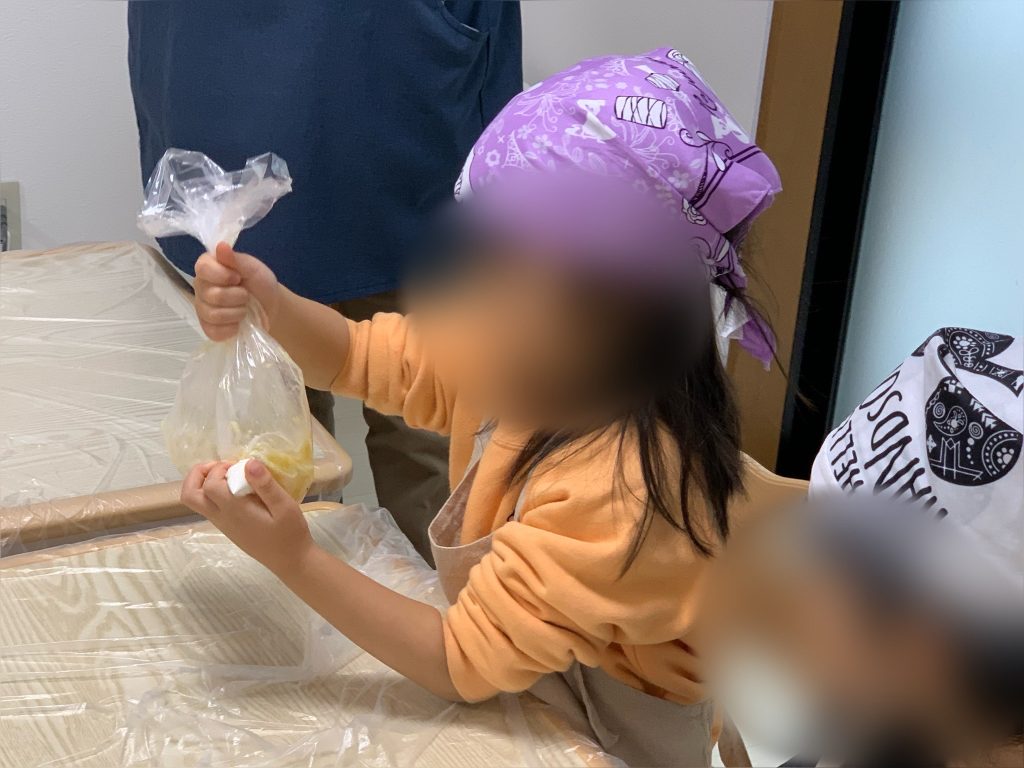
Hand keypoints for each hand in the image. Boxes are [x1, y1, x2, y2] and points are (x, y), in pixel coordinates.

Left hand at [181, 459, 314, 576]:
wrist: (289, 561)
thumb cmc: (289, 533)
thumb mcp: (285, 506)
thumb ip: (266, 485)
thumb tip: (249, 462)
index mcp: (234, 510)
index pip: (210, 485)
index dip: (219, 469)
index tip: (239, 465)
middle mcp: (222, 517)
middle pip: (190, 495)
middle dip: (198, 474)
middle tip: (221, 467)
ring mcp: (222, 524)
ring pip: (196, 501)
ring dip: (204, 483)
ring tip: (229, 475)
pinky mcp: (227, 527)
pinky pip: (208, 507)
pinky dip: (213, 492)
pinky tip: (237, 489)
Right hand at [194, 243, 280, 340]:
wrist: (270, 307)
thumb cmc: (260, 283)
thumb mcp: (253, 268)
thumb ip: (236, 259)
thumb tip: (220, 245)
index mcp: (207, 267)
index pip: (203, 268)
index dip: (223, 275)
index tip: (238, 278)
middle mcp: (200, 287)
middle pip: (212, 295)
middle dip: (237, 297)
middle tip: (246, 296)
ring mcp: (202, 308)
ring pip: (213, 314)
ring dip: (237, 313)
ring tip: (244, 309)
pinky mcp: (208, 327)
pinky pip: (214, 331)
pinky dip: (231, 329)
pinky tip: (238, 324)